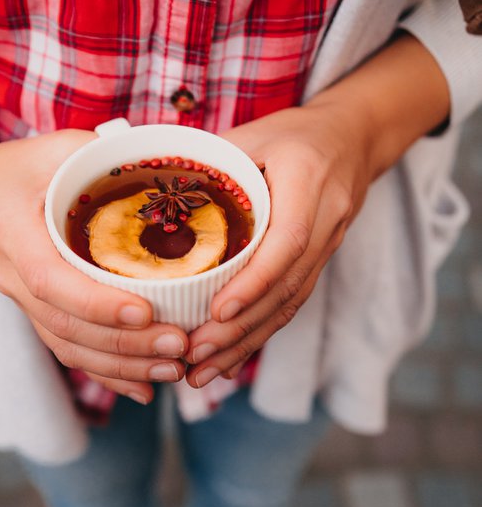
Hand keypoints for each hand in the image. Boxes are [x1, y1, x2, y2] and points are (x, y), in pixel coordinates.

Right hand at [0, 130, 186, 402]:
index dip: (97, 303)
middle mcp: (14, 279)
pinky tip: (144, 389)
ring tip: (174, 370)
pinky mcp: (38, 314)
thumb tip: (159, 163)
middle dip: (126, 344)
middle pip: (66, 327)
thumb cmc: (17, 167)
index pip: (51, 281)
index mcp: (14, 236)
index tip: (147, 311)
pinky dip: (107, 375)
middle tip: (179, 346)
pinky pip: (69, 352)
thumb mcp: (54, 147)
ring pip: (69, 348)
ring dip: (123, 367)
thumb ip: (97, 154)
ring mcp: (24, 302)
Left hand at [185, 32, 450, 387]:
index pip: (288, 241)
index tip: (218, 311)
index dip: (255, 281)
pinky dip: (257, 334)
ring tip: (202, 373)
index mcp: (308, 180)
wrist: (354, 139)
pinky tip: (226, 362)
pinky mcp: (318, 265)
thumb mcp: (252, 135)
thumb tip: (151, 200)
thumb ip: (211, 166)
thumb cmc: (292, 133)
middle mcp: (327, 220)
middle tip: (194, 356)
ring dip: (245, 343)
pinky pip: (290, 305)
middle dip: (240, 328)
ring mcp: (328, 247)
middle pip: (287, 287)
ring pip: (290, 305)